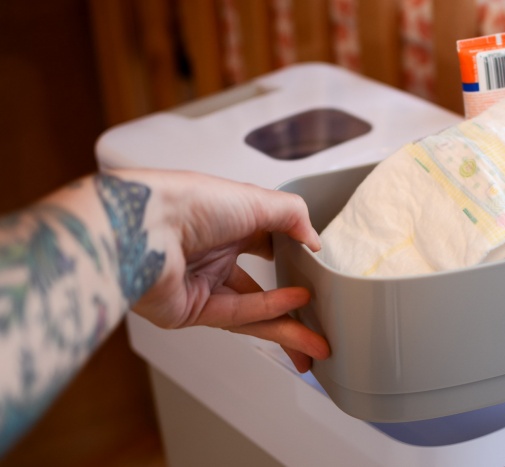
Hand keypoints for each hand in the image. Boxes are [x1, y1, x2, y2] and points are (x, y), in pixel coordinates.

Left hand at [118, 169, 329, 372]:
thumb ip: (292, 215)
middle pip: (262, 286)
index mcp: (225, 222)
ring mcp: (202, 285)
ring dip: (288, 327)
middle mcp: (213, 254)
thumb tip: (314, 239)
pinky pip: (238, 316)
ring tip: (319, 342)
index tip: (317, 267)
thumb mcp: (255, 198)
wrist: (142, 231)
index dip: (292, 256)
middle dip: (294, 308)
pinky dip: (269, 313)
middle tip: (322, 321)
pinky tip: (294, 309)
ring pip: (254, 312)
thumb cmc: (186, 203)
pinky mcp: (192, 312)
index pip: (265, 242)